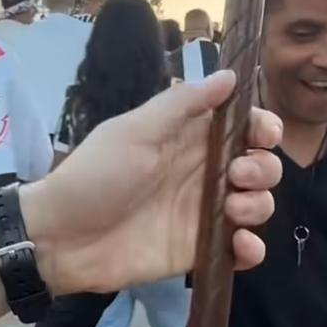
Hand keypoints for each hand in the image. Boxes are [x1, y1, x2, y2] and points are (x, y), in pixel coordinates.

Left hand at [23, 69, 282, 294]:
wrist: (61, 237)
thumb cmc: (95, 175)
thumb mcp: (134, 131)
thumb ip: (182, 104)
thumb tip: (230, 75)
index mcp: (185, 138)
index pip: (240, 126)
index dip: (262, 127)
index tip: (264, 133)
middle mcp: (200, 173)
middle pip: (258, 164)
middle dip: (264, 167)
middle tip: (240, 175)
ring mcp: (202, 213)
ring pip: (257, 204)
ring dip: (260, 204)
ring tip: (234, 209)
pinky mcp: (199, 250)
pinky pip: (241, 250)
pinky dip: (252, 249)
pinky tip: (240, 245)